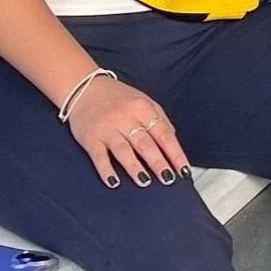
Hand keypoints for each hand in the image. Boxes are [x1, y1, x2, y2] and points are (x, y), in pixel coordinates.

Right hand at [66, 76, 188, 188]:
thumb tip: (173, 140)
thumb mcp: (144, 102)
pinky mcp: (90, 138)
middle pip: (145, 144)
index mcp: (143, 109)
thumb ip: (159, 119)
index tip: (184, 170)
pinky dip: (106, 169)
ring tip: (145, 181)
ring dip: (135, 168)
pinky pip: (99, 156)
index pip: (164, 134)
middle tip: (169, 179)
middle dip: (158, 163)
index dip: (175, 153)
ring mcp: (108, 129)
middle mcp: (126, 118)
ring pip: (124, 151)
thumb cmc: (119, 98)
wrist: (86, 89)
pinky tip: (113, 182)